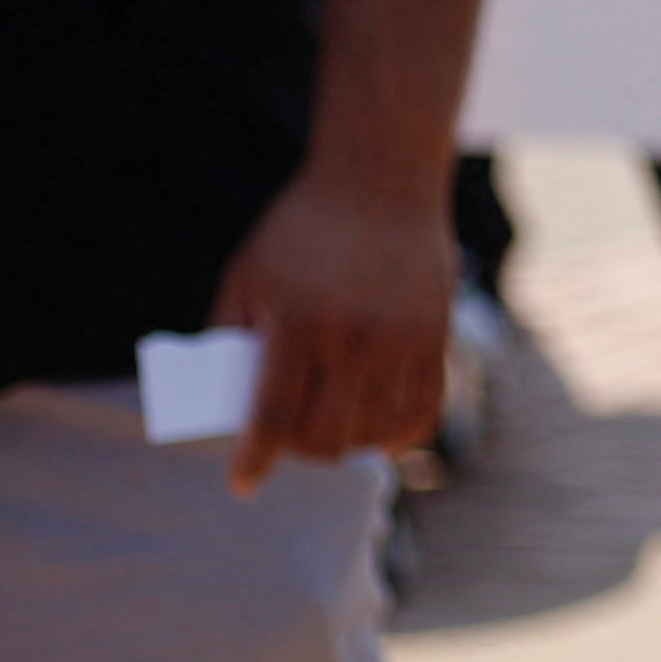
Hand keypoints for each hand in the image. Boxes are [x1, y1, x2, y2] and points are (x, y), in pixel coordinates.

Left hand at [211, 167, 453, 495]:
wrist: (383, 176)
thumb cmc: (303, 227)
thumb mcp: (248, 273)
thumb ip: (231, 335)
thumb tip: (225, 401)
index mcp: (299, 321)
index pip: (274, 414)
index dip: (255, 458)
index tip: (242, 485)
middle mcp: (354, 336)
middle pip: (325, 435)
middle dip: (299, 452)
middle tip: (287, 445)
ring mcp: (402, 338)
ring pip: (374, 432)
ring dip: (348, 445)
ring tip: (332, 435)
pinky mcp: (436, 336)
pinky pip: (423, 411)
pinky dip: (399, 435)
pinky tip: (380, 436)